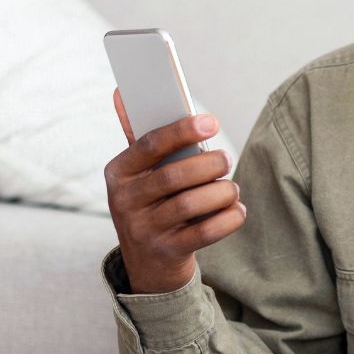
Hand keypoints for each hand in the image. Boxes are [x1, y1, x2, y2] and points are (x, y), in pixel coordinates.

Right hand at [104, 88, 246, 293]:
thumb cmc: (152, 202)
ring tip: (231, 188)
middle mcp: (124, 202)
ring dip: (222, 191)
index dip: (181, 130)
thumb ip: (139, 135)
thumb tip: (123, 90)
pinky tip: (236, 210)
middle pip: (174, 176)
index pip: (149, 145)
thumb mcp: (139, 172)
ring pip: (192, 204)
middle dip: (209, 164)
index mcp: (118, 173)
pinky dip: (229, 217)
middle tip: (226, 159)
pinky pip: (206, 232)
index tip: (211, 121)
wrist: (149, 263)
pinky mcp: (167, 252)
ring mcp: (144, 230)